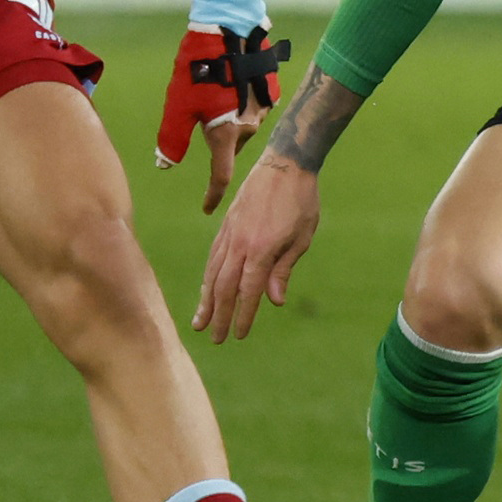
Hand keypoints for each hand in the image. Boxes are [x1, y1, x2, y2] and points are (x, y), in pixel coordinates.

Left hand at [153, 25, 286, 212]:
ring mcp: (263, 109)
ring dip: (227, 117)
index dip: (212, 195)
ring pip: (241, 125)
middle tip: (198, 109)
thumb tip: (164, 164)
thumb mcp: (178, 105)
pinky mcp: (270, 91)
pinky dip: (239, 102)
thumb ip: (172, 139)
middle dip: (215, 137)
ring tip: (213, 88)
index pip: (220, 176)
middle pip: (229, 145)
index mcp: (226, 134)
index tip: (206, 208)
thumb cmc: (200, 66)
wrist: (230, 25)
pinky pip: (252, 107)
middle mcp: (249, 126)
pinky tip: (229, 80)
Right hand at [193, 156, 317, 344]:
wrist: (285, 162)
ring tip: (199, 321)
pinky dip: (207, 276)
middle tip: (215, 339)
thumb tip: (273, 301)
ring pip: (212, 272)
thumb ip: (284, 270)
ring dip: (206, 299)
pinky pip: (213, 256)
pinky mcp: (226, 224)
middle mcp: (240, 243)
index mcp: (262, 248)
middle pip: (224, 286)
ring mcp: (229, 232)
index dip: (243, 315)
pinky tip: (206, 289)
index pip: (248, 291)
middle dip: (218, 314)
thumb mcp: (302, 237)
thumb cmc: (301, 201)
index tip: (238, 335)